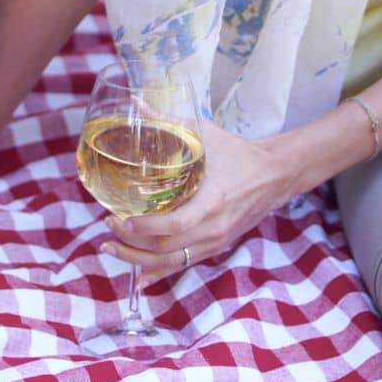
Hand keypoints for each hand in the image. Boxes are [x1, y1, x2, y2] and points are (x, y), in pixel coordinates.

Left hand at [103, 124, 289, 288]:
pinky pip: (184, 264)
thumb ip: (167, 121)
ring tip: (112, 249)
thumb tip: (135, 104)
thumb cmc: (237, 152)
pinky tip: (140, 276)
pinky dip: (160, 272)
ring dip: (140, 261)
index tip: (119, 219)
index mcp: (213, 201)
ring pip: (173, 262)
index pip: (175, 225)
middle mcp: (215, 228)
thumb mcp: (204, 133)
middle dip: (132, 244)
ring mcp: (217, 241)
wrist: (274, 174)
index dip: (144, 228)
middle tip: (107, 228)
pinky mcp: (217, 246)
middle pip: (167, 249)